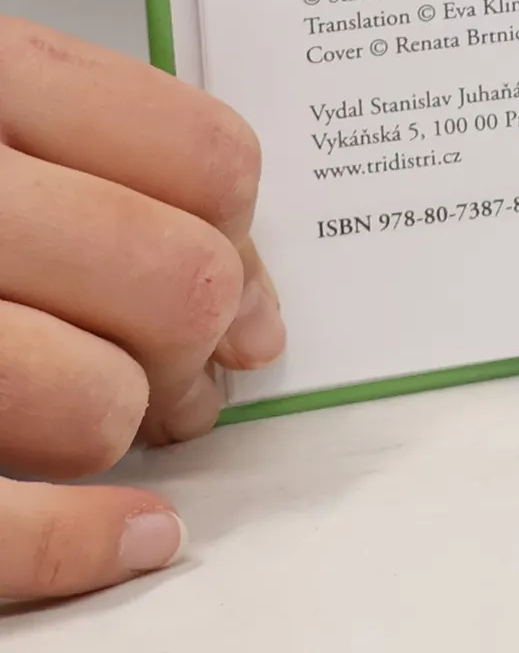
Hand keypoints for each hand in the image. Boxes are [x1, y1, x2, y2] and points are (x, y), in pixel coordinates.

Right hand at [0, 17, 284, 600]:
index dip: (239, 233)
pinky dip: (77, 544)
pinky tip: (129, 530)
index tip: (228, 272)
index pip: (206, 161)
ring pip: (97, 403)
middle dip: (193, 341)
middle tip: (173, 362)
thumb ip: (116, 170)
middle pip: (175, 282)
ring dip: (113, 424)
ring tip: (88, 409)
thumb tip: (253, 311)